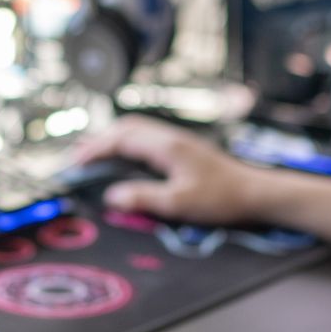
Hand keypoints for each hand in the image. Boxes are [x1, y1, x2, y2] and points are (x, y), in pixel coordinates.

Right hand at [73, 116, 270, 225]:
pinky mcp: (184, 148)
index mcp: (166, 146)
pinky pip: (148, 138)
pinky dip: (128, 144)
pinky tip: (126, 160)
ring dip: (114, 139)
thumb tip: (111, 196)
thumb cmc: (221, 198)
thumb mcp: (180, 203)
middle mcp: (170, 137)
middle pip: (126, 128)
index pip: (121, 138)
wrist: (255, 192)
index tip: (75, 163)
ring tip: (96, 157)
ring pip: (138, 130)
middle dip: (100, 140)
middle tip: (79, 159)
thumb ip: (145, 198)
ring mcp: (178, 141)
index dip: (95, 149)